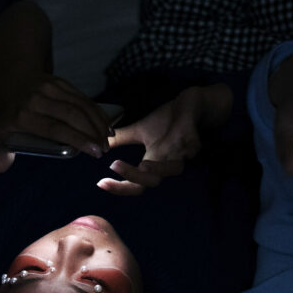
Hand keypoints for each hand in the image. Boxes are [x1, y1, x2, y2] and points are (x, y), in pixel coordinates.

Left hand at [0, 74, 111, 172]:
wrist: (14, 78)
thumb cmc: (12, 112)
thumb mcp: (2, 131)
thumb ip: (3, 152)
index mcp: (23, 115)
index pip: (54, 128)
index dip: (77, 139)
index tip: (94, 152)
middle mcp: (37, 100)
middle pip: (71, 116)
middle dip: (92, 133)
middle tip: (104, 149)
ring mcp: (50, 88)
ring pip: (80, 105)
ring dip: (97, 122)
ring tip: (107, 139)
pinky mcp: (61, 82)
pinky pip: (82, 97)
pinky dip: (96, 111)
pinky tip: (106, 124)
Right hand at [97, 84, 229, 195]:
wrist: (194, 106)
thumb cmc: (168, 121)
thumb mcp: (140, 129)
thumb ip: (121, 139)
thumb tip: (98, 144)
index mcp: (153, 162)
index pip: (135, 183)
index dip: (119, 187)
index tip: (100, 183)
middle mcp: (167, 161)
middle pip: (153, 181)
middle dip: (134, 177)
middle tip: (115, 166)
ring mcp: (182, 151)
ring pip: (174, 169)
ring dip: (159, 169)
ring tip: (143, 164)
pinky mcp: (195, 136)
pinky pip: (193, 145)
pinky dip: (187, 145)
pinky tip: (177, 139)